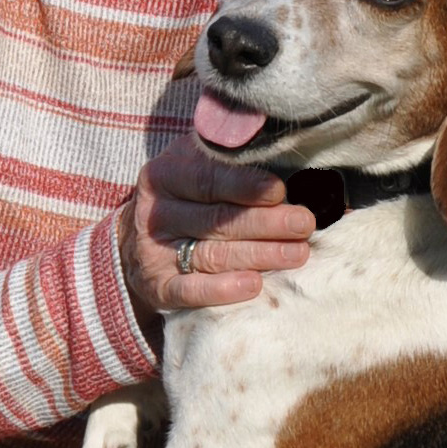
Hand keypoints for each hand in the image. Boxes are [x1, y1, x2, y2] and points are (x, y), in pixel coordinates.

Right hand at [118, 134, 314, 314]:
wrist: (143, 236)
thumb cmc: (190, 194)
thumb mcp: (200, 164)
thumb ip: (232, 159)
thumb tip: (285, 157)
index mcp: (166, 172)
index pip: (208, 178)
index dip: (245, 185)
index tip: (280, 190)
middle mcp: (156, 211)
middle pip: (216, 218)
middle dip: (265, 222)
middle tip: (303, 224)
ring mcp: (153, 251)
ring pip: (211, 254)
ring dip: (258, 255)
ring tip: (297, 254)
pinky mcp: (156, 286)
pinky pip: (189, 290)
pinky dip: (221, 289)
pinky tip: (253, 285)